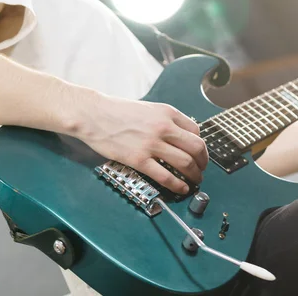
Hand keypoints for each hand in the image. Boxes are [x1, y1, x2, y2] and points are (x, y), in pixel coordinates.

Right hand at [73, 93, 207, 194]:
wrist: (94, 115)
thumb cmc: (117, 111)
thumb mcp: (148, 109)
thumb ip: (165, 121)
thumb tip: (180, 137)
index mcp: (167, 113)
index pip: (196, 131)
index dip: (200, 145)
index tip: (198, 153)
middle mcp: (164, 127)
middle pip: (196, 147)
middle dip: (203, 162)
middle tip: (201, 169)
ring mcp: (152, 144)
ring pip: (186, 163)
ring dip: (194, 175)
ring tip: (195, 180)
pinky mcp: (139, 160)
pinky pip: (166, 176)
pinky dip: (178, 184)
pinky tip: (181, 188)